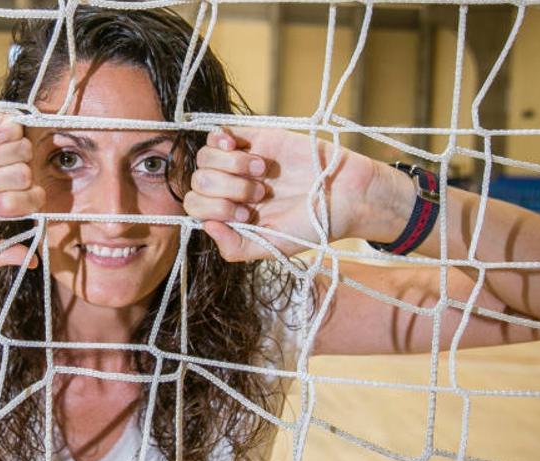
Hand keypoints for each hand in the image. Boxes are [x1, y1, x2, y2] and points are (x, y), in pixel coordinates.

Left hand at [183, 127, 398, 260]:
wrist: (345, 195)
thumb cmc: (310, 225)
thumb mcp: (271, 247)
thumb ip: (234, 247)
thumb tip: (206, 226)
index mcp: (229, 214)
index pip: (195, 207)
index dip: (213, 209)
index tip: (245, 215)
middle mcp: (229, 188)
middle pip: (197, 181)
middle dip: (226, 189)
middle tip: (260, 195)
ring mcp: (239, 162)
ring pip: (204, 157)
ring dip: (231, 166)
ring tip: (263, 172)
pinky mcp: (254, 137)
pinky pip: (218, 134)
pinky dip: (221, 140)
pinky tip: (239, 148)